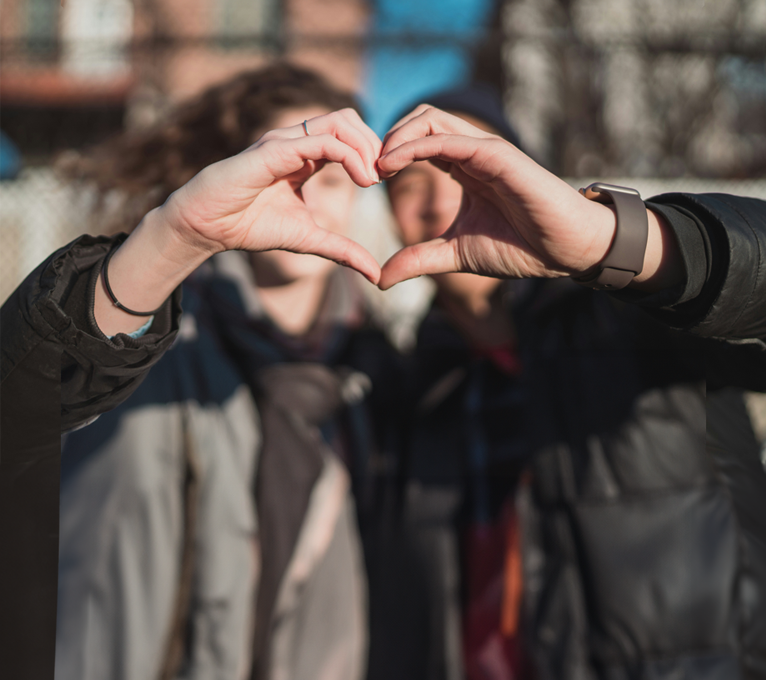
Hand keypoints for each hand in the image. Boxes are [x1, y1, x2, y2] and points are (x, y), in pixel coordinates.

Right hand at [162, 108, 381, 282]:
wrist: (207, 227)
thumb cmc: (250, 226)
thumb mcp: (309, 240)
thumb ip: (342, 251)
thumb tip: (375, 275)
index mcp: (305, 156)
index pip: (349, 136)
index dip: (372, 153)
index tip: (384, 181)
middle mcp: (296, 142)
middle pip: (349, 119)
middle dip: (374, 144)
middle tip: (384, 176)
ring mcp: (284, 142)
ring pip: (339, 122)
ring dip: (365, 146)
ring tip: (373, 178)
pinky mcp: (274, 150)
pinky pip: (320, 141)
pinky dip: (349, 156)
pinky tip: (362, 181)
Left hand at [376, 106, 619, 288]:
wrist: (563, 252)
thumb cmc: (519, 248)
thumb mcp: (455, 254)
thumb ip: (418, 259)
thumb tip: (380, 279)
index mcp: (463, 168)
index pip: (418, 141)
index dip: (388, 154)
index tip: (367, 180)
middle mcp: (471, 152)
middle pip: (420, 119)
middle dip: (387, 137)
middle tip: (367, 170)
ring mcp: (485, 150)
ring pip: (431, 118)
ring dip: (396, 136)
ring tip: (377, 166)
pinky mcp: (497, 155)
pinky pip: (449, 139)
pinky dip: (416, 145)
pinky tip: (393, 164)